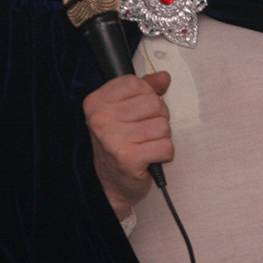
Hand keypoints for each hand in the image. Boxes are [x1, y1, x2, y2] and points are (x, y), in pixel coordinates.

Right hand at [83, 70, 173, 219]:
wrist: (110, 185)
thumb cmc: (118, 145)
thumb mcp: (125, 111)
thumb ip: (144, 90)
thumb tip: (163, 77)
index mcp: (97, 102)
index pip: (136, 83)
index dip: (147, 95)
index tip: (139, 111)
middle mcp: (100, 119)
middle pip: (154, 103)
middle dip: (158, 118)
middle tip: (144, 132)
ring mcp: (113, 139)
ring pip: (162, 125)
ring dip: (161, 137)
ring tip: (146, 145)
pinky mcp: (128, 158)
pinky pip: (166, 146)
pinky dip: (164, 154)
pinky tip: (150, 157)